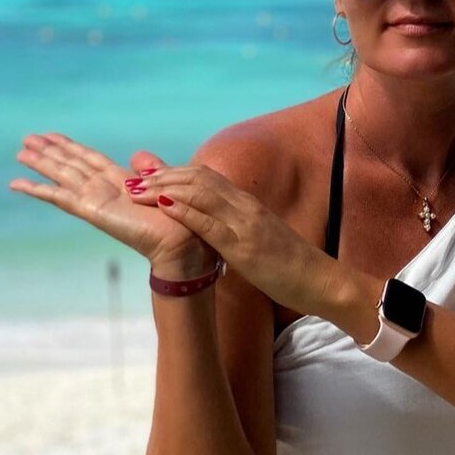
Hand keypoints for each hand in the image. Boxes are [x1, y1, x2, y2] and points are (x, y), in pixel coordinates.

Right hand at [9, 133, 215, 278]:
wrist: (181, 241)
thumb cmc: (177, 216)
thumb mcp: (164, 183)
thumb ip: (150, 169)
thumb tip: (139, 156)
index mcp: (122, 180)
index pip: (90, 158)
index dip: (71, 146)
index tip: (51, 135)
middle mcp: (104, 189)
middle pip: (71, 164)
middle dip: (50, 151)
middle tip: (27, 138)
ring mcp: (95, 201)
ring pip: (62, 176)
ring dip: (42, 164)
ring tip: (21, 153)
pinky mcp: (91, 212)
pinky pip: (60, 198)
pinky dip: (39, 190)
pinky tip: (19, 184)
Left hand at [123, 165, 338, 314]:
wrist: (320, 280)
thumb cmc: (291, 266)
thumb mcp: (260, 239)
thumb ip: (237, 229)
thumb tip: (213, 229)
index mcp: (248, 206)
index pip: (208, 178)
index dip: (176, 174)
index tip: (150, 176)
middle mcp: (246, 207)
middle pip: (199, 179)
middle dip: (164, 177)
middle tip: (133, 180)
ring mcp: (246, 224)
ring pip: (202, 194)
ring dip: (166, 188)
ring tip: (138, 190)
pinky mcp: (245, 246)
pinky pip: (211, 224)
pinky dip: (185, 211)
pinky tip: (164, 206)